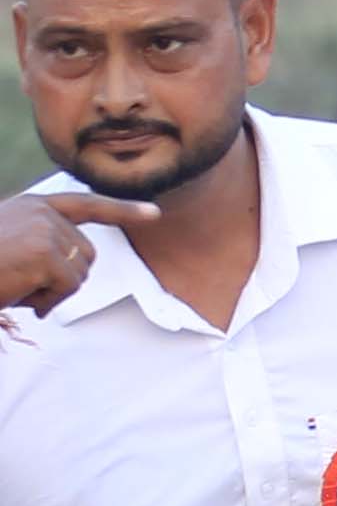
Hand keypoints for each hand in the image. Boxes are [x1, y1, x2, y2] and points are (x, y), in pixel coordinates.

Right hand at [0, 192, 156, 314]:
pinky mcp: (46, 253)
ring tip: (15, 284)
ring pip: (80, 274)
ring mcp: (46, 230)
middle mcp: (43, 212)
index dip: (121, 211)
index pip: (86, 205)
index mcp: (33, 206)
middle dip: (62, 279)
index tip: (154, 213)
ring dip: (52, 291)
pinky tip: (18, 293)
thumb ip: (42, 244)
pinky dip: (47, 300)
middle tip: (22, 282)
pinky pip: (67, 287)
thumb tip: (78, 263)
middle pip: (86, 255)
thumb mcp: (10, 243)